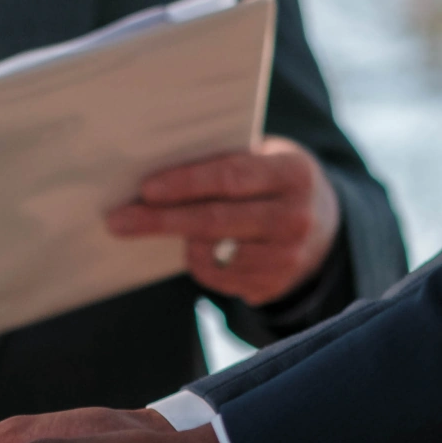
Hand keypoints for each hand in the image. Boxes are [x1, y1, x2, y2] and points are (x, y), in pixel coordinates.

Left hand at [106, 135, 339, 305]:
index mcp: (293, 173)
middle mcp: (295, 218)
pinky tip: (204, 248)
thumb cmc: (274, 181)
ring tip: (175, 226)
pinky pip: (218, 279)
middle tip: (119, 220)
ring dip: (183, 241)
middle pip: (214, 221)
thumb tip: (157, 173)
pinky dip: (199, 262)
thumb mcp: (266, 157)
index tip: (145, 190)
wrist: (322, 226)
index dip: (184, 183)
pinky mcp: (274, 285)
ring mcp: (287, 257)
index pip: (230, 177)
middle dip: (160, 220)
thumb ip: (226, 161)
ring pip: (212, 253)